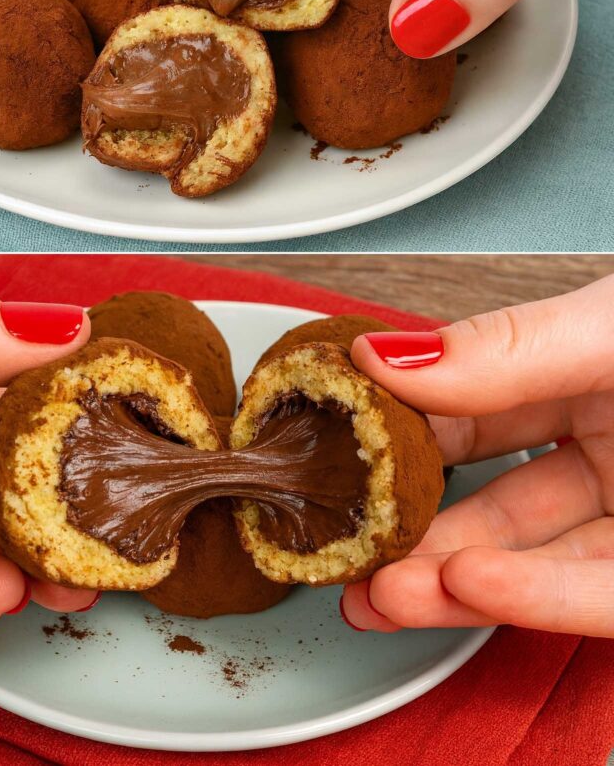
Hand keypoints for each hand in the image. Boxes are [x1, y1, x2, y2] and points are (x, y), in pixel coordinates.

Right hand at [341, 273, 613, 636]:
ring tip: (379, 594)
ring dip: (451, 587)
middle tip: (344, 551)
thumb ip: (500, 347)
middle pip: (495, 506)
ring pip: (535, 566)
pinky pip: (599, 601)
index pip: (476, 418)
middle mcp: (608, 453)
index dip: (404, 443)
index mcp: (584, 380)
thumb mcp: (606, 327)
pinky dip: (532, 600)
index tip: (341, 457)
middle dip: (412, 537)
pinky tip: (464, 586)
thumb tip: (383, 357)